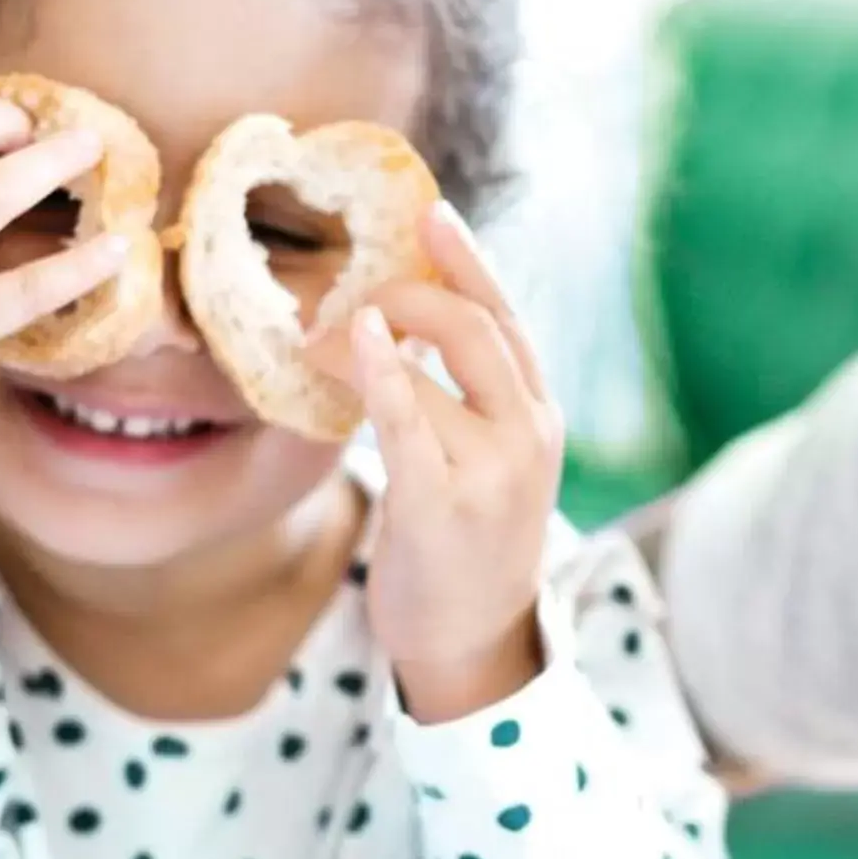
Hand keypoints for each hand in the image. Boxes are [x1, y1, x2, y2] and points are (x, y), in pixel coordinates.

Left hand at [336, 205, 565, 722]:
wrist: (474, 645)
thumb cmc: (463, 550)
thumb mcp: (486, 466)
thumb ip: (463, 402)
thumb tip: (400, 328)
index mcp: (538, 417)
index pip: (506, 317)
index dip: (468, 260)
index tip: (429, 213)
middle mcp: (528, 432)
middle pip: (477, 322)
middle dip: (412, 287)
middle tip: (353, 292)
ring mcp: (493, 468)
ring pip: (437, 360)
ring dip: (368, 332)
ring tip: (318, 339)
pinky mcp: (444, 502)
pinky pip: (409, 418)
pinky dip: (382, 369)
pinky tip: (353, 337)